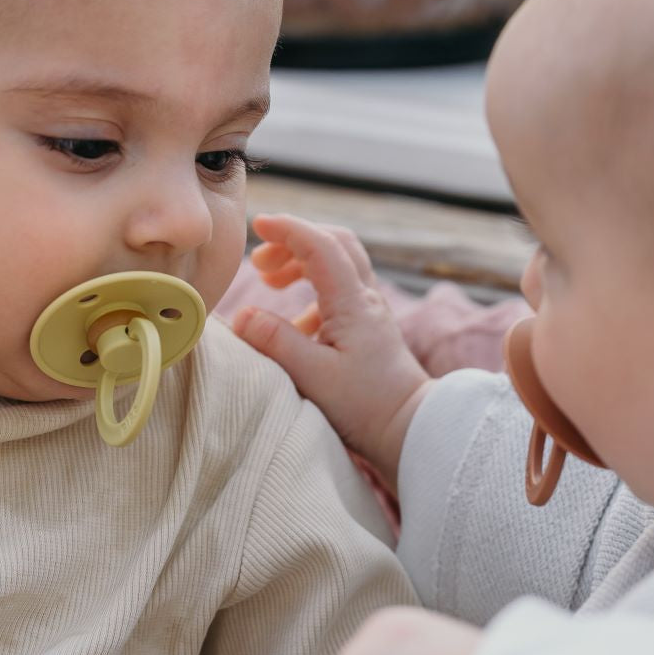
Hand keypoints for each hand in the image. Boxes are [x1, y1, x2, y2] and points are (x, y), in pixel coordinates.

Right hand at [230, 213, 431, 489]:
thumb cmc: (367, 407)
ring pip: (338, 266)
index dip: (288, 230)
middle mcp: (365, 299)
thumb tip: (242, 316)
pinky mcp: (368, 331)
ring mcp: (369, 313)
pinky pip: (338, 294)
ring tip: (270, 284)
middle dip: (295, 242)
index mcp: (352, 303)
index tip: (257, 224)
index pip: (320, 246)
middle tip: (260, 261)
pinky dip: (310, 295)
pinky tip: (293, 326)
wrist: (411, 429)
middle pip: (334, 244)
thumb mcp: (314, 377)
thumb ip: (276, 343)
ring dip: (302, 265)